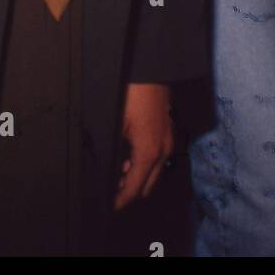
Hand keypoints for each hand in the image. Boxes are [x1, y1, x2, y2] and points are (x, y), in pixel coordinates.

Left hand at [114, 82, 173, 210]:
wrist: (150, 67)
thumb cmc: (131, 92)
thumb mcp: (115, 123)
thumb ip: (113, 152)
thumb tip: (105, 171)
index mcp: (149, 152)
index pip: (134, 189)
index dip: (120, 201)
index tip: (109, 207)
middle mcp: (164, 151)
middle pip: (147, 187)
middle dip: (130, 192)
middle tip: (110, 191)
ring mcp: (169, 140)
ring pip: (154, 173)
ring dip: (138, 178)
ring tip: (117, 173)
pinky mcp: (169, 131)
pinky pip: (159, 158)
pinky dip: (145, 165)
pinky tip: (129, 156)